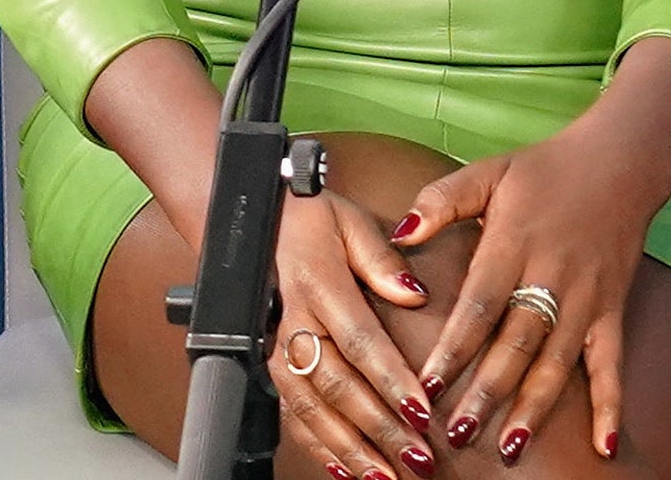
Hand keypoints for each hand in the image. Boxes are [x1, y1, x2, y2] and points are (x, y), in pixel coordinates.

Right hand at [84, 44, 431, 478]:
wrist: (249, 218)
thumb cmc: (304, 216)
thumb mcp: (347, 219)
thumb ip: (380, 257)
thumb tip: (414, 291)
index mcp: (317, 282)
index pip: (359, 338)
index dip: (390, 378)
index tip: (421, 410)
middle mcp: (292, 319)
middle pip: (336, 384)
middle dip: (379, 427)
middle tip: (418, 458)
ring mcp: (275, 345)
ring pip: (311, 407)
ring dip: (350, 447)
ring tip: (386, 476)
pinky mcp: (268, 361)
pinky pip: (291, 411)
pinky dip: (316, 445)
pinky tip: (344, 469)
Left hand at [400, 39, 670, 458]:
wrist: (620, 162)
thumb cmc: (542, 170)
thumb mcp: (487, 171)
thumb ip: (441, 201)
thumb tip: (399, 233)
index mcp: (513, 242)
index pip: (479, 305)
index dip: (454, 347)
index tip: (427, 384)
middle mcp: (551, 276)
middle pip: (516, 343)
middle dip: (486, 391)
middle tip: (457, 431)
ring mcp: (587, 297)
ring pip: (557, 362)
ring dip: (533, 407)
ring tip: (508, 447)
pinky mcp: (614, 310)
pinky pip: (612, 364)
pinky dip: (611, 405)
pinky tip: (604, 446)